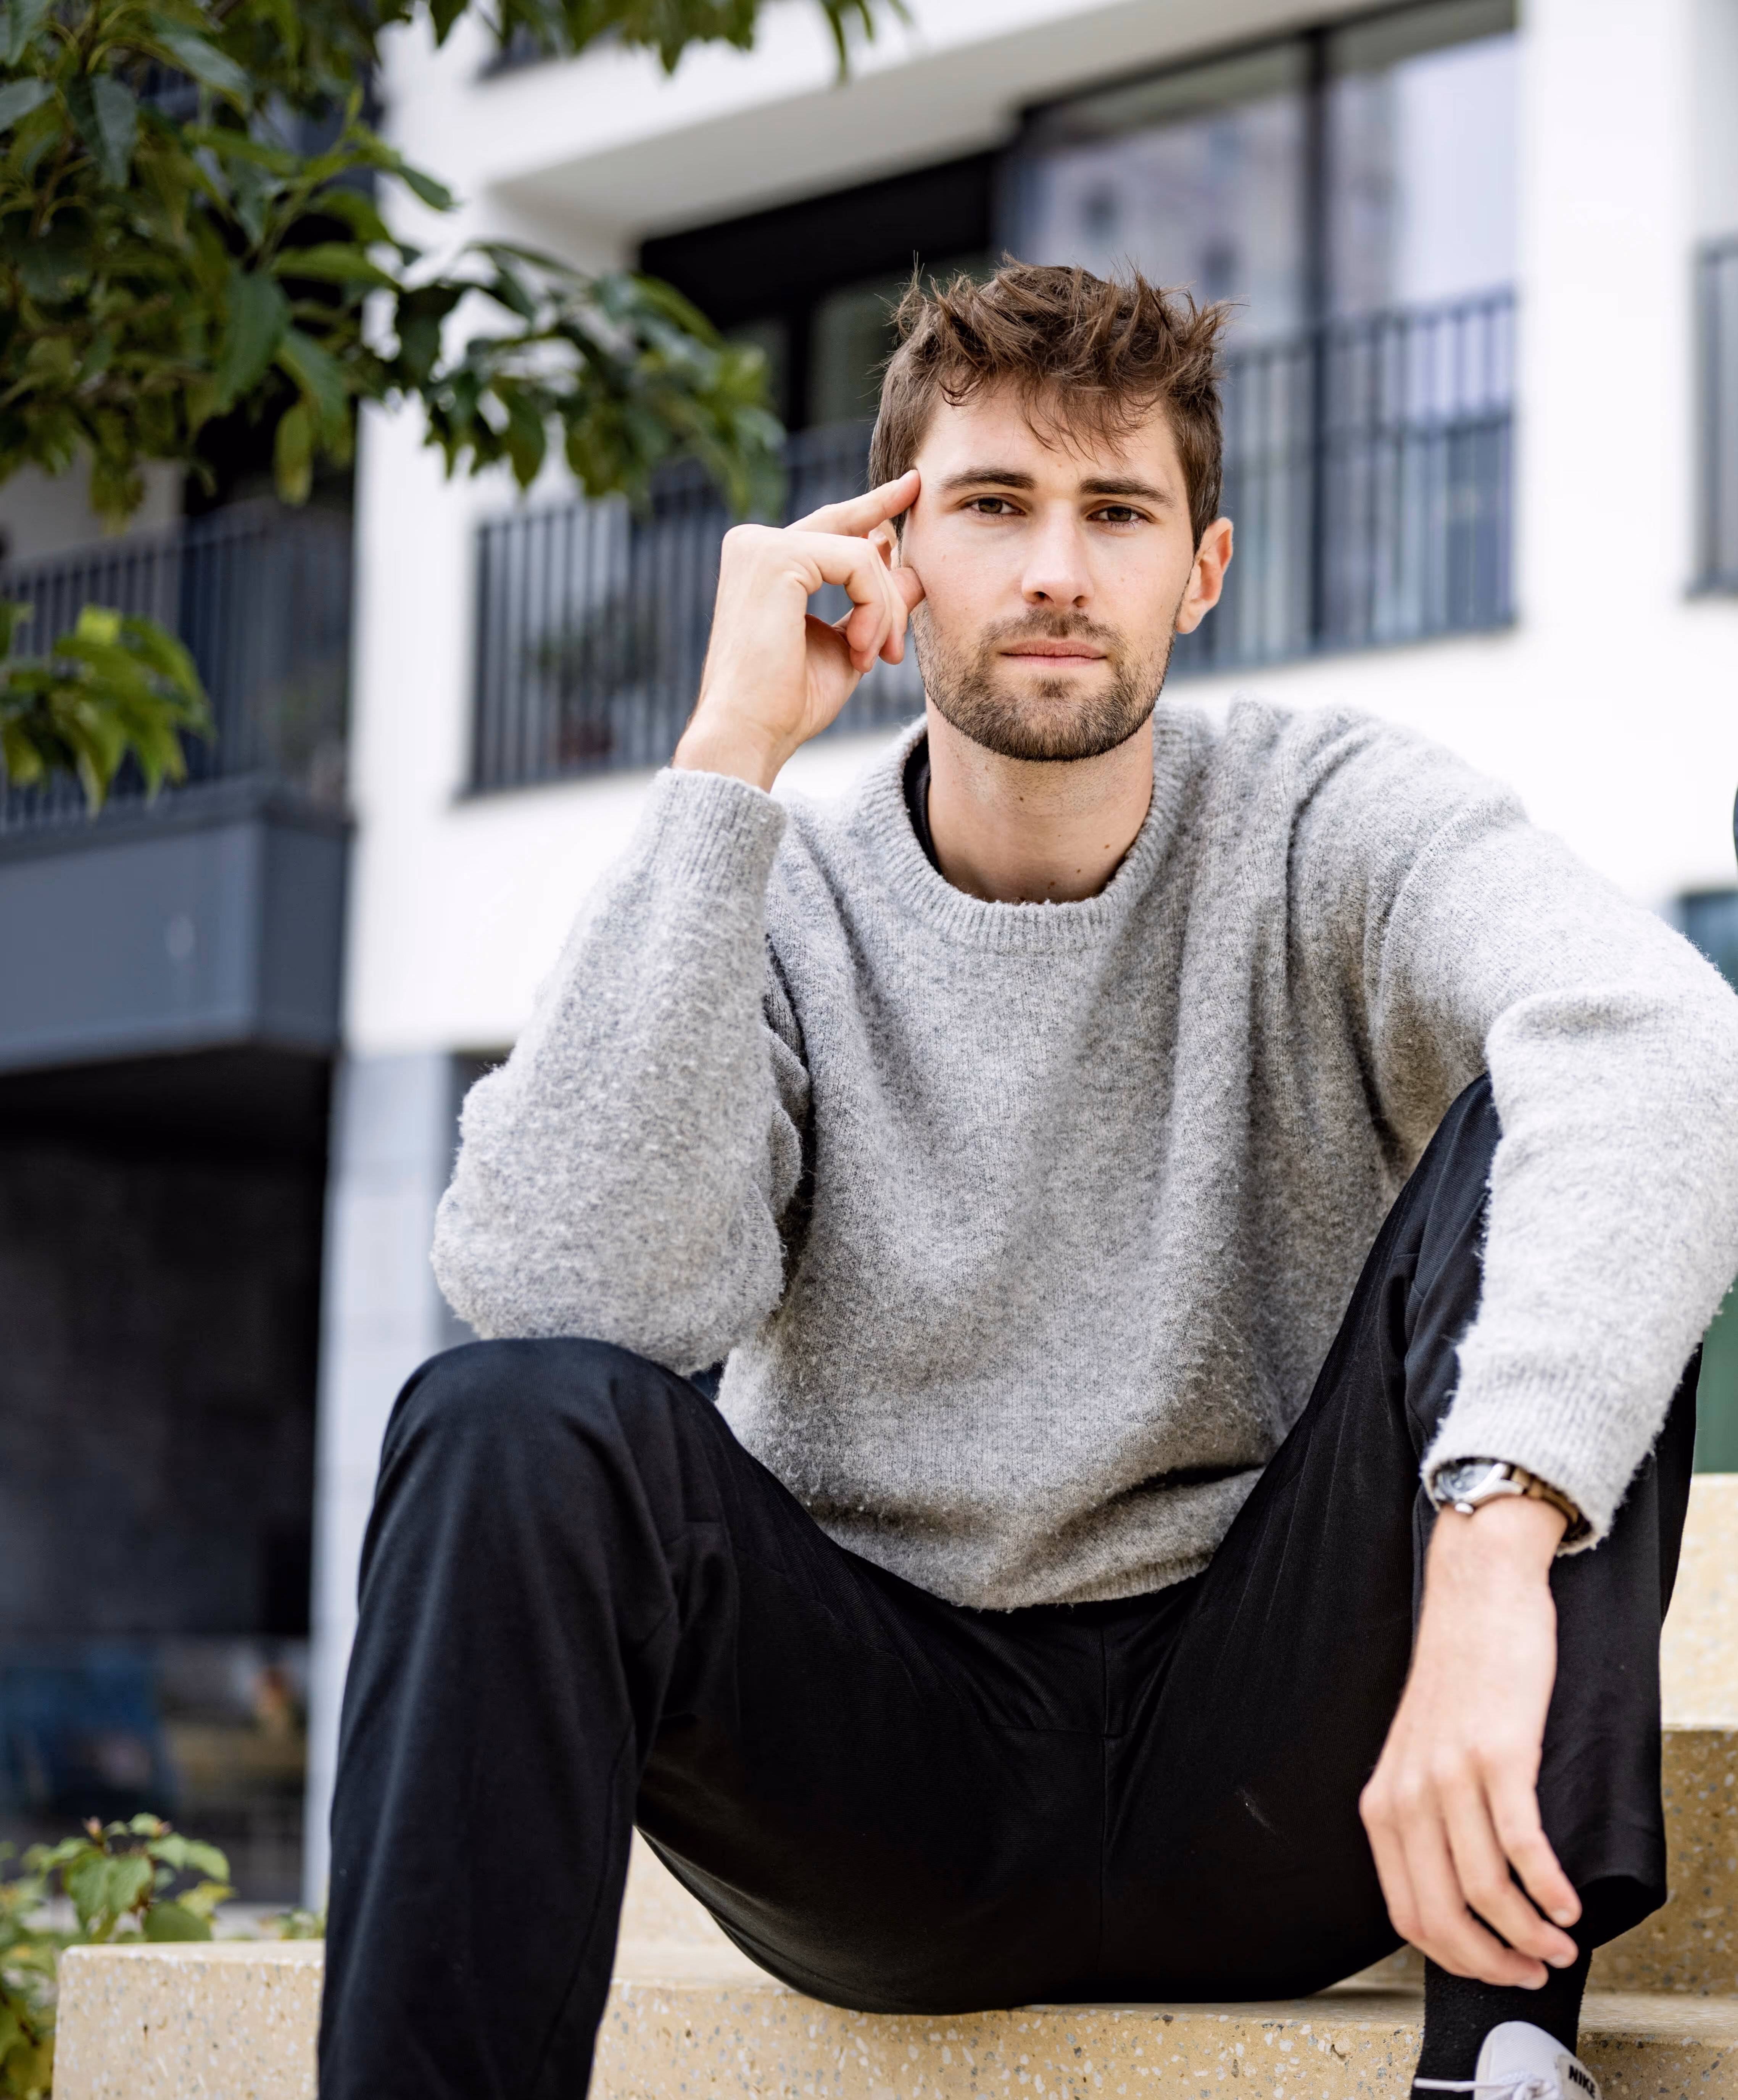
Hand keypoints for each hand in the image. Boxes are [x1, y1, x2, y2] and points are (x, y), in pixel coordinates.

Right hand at [673, 472, 925, 790]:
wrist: (749, 734)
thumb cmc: (787, 703)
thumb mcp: (847, 644)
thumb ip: (874, 602)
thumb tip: (911, 566)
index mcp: (763, 562)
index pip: (832, 525)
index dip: (874, 507)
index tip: (912, 487)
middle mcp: (754, 543)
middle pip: (853, 537)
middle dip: (890, 588)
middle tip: (895, 652)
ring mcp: (761, 545)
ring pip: (863, 554)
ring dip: (884, 613)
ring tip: (872, 659)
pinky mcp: (777, 556)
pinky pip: (857, 564)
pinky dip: (875, 610)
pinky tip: (862, 650)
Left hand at [1360, 1495, 1581, 1986]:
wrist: (1475, 1598)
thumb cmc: (1455, 1681)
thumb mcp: (1418, 1759)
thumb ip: (1425, 1822)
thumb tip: (1457, 1897)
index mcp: (1381, 1803)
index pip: (1406, 1912)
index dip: (1455, 1959)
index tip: (1494, 1971)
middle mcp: (1407, 1794)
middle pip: (1443, 1915)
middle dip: (1492, 1961)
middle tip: (1532, 1971)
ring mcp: (1450, 1773)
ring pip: (1486, 1889)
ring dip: (1531, 1934)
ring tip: (1561, 1943)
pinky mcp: (1498, 1754)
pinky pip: (1522, 1844)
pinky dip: (1549, 1888)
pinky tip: (1567, 1903)